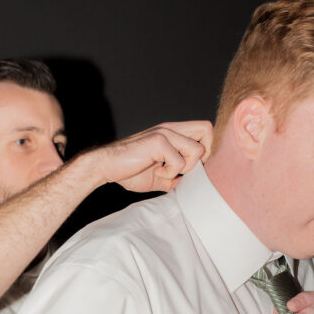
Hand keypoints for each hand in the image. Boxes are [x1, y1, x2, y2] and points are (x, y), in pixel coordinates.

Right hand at [93, 121, 212, 192]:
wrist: (106, 167)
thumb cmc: (129, 170)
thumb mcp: (160, 176)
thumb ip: (177, 176)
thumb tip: (191, 184)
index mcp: (172, 133)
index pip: (204, 129)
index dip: (207, 149)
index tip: (193, 167)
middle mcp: (171, 128)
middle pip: (207, 129)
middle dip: (204, 154)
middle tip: (187, 168)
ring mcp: (165, 133)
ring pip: (197, 150)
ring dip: (186, 167)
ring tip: (167, 171)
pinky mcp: (158, 141)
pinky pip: (179, 162)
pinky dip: (170, 173)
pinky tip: (156, 171)